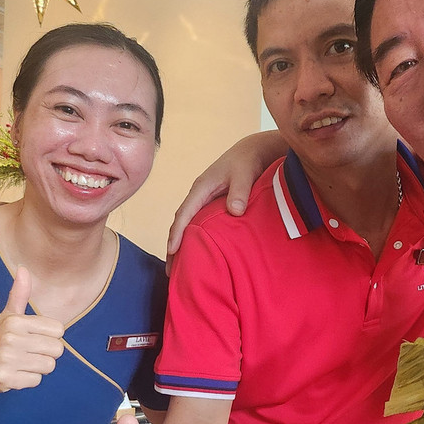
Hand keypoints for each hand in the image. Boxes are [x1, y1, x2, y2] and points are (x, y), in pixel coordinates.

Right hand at [0, 267, 64, 398]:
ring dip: (37, 368)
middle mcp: (11, 338)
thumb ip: (19, 295)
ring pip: (48, 366)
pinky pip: (36, 381)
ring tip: (20, 364)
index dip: (49, 337)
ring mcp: (7, 359)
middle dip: (46, 354)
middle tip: (27, 354)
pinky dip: (27, 381)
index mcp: (15, 321)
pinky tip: (13, 374)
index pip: (59, 330)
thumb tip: (23, 268)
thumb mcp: (5, 317)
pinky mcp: (5, 379)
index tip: (33, 339)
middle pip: (57, 349)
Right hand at [165, 131, 286, 265]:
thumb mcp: (245, 173)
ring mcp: (202, 200)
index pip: (184, 213)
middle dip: (173, 246)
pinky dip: (192, 239)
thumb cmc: (247, 161)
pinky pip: (196, 224)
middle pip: (180, 223)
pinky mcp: (210, 205)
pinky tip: (196, 254)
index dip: (177, 233)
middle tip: (172, 272)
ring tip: (179, 269)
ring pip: (186, 225)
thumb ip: (240, 191)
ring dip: (181, 245)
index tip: (173, 252)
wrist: (251, 151)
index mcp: (201, 188)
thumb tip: (235, 211)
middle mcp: (197, 195)